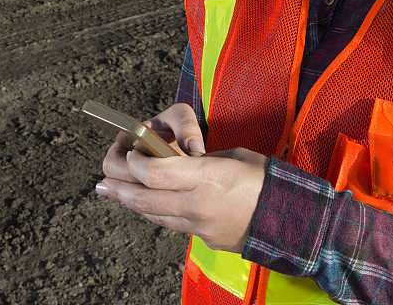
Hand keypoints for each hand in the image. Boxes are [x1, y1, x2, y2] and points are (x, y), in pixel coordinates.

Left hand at [97, 104, 268, 252]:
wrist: (290, 218)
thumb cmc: (266, 180)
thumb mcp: (233, 156)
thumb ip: (200, 161)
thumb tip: (179, 161)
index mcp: (207, 177)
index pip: (155, 172)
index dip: (135, 163)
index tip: (129, 154)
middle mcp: (198, 204)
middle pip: (146, 199)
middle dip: (120, 189)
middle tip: (102, 183)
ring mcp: (201, 226)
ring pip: (156, 216)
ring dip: (133, 204)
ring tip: (115, 194)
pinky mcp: (205, 239)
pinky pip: (173, 225)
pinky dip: (157, 214)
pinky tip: (149, 207)